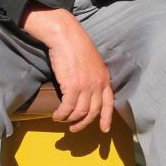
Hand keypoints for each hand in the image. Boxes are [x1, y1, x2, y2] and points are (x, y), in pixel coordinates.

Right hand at [21, 4, 113, 132]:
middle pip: (94, 112)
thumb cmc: (76, 46)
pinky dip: (61, 115)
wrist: (66, 36)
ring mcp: (86, 86)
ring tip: (62, 120)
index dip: (107, 118)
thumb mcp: (91, 62)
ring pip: (80, 112)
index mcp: (104, 77)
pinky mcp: (73, 86)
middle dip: (83, 123)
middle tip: (74, 128)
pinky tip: (56, 116)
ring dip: (70, 120)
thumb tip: (86, 91)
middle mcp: (98, 84)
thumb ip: (92, 76)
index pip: (109, 103)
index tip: (104, 130)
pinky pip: (68, 108)